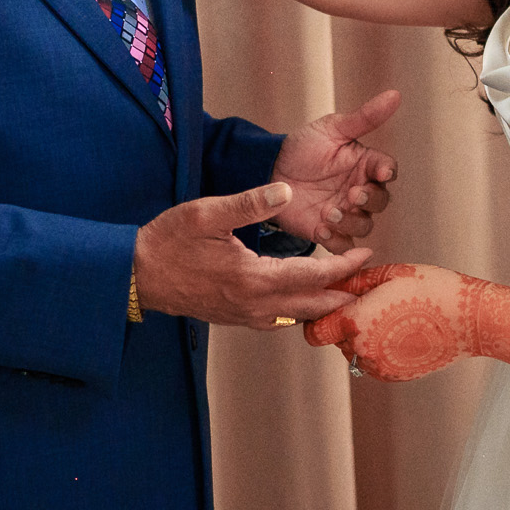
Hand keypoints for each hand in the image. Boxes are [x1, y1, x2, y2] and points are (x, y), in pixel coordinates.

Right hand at [134, 182, 374, 328]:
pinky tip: (310, 302)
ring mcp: (245, 316)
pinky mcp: (236, 318)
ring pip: (299, 316)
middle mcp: (254, 304)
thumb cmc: (168, 242)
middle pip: (314, 304)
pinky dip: (302, 312)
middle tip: (373, 284)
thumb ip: (248, 203)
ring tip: (351, 292)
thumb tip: (286, 190)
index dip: (344, 266)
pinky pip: (279, 320)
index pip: (313, 275)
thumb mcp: (205, 213)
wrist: (135, 276)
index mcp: (253, 277)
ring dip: (326, 305)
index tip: (366, 255)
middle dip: (346, 294)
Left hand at [271, 90, 399, 252]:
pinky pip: (342, 244)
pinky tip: (321, 228)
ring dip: (352, 221)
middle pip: (381, 201)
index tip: (381, 172)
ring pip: (365, 225)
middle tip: (352, 194)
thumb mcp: (333, 128)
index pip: (387, 170)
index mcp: (364, 165)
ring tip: (330, 212)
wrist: (267, 170)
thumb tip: (395, 94)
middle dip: (369, 200)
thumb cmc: (303, 147)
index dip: (387, 172)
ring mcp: (345, 213)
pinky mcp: (327, 231)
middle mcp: (359, 190)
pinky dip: (337, 240)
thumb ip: (365, 117)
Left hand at [307, 263, 473, 380]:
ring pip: (356, 353)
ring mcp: (379, 366)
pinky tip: (404, 332)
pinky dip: (381, 350)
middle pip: (336, 341)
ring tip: (393, 318)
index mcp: (356, 321)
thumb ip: (354, 282)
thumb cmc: (433, 289)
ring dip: (364, 339)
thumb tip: (332, 285)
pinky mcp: (394, 376)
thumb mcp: (390, 274)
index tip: (334, 308)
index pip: (315, 331)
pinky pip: (375, 363)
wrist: (471, 319)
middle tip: (375, 306)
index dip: (320, 319)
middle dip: (347, 325)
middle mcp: (362, 349)